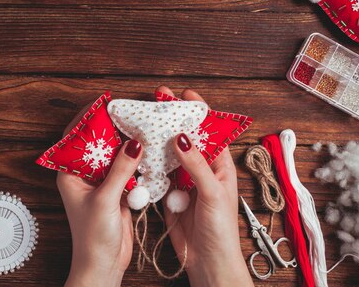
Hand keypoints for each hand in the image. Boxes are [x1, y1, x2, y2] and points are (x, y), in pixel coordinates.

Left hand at [58, 110, 142, 286]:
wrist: (104, 265)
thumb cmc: (93, 237)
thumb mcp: (106, 199)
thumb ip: (120, 170)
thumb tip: (134, 143)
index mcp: (70, 174)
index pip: (75, 138)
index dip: (88, 118)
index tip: (104, 102)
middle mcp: (84, 175)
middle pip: (97, 143)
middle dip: (112, 128)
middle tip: (129, 111)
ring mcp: (101, 183)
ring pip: (114, 156)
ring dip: (126, 144)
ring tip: (142, 126)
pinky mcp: (116, 192)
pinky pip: (126, 170)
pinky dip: (136, 161)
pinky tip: (148, 151)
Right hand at [159, 86, 253, 286]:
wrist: (208, 263)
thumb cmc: (221, 231)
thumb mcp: (213, 193)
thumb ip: (197, 165)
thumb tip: (181, 137)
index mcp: (219, 166)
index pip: (208, 131)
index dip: (196, 111)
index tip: (183, 94)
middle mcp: (200, 170)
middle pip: (184, 138)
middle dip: (171, 119)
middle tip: (156, 101)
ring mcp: (183, 182)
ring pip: (167, 154)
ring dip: (157, 139)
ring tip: (142, 121)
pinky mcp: (168, 195)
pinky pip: (156, 174)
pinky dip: (147, 163)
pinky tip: (137, 151)